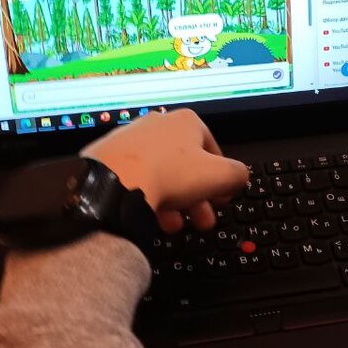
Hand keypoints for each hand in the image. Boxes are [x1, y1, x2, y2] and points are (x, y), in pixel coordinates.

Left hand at [80, 108, 248, 232]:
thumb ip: (237, 174)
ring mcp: (130, 139)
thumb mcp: (219, 176)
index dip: (220, 178)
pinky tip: (153, 219)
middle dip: (198, 196)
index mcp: (186, 121)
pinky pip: (137, 179)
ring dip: (175, 202)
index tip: (220, 198)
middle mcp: (157, 124)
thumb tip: (239, 176)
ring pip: (161, 174)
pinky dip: (149, 198)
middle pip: (186, 165)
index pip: (213, 149)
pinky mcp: (109, 157)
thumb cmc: (170, 174)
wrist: (113, 184)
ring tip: (176, 225)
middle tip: (203, 219)